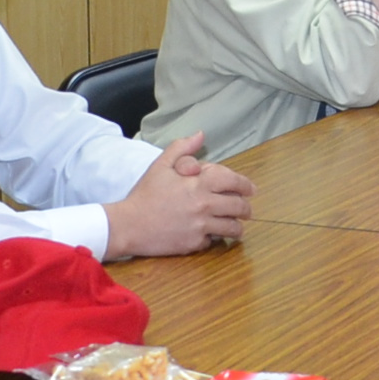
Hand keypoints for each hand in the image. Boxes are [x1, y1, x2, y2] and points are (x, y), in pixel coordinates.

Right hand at [104, 134, 252, 256]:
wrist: (128, 224)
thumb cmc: (145, 194)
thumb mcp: (161, 165)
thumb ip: (182, 148)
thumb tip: (201, 135)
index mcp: (199, 184)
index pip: (234, 182)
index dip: (246, 185)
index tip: (251, 189)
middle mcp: (204, 205)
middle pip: (239, 207)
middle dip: (246, 208)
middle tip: (246, 210)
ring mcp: (200, 226)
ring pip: (232, 228)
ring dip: (237, 226)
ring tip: (235, 225)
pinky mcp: (194, 244)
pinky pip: (214, 241)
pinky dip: (214, 238)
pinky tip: (210, 234)